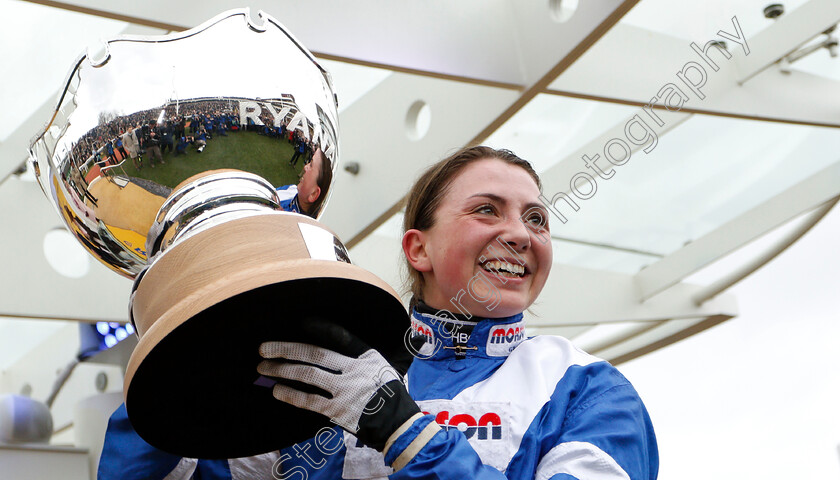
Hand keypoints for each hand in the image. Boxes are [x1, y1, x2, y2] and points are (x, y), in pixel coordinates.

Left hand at [258, 322, 420, 451]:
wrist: (400, 427)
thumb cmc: (392, 396)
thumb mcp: (386, 367)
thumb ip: (366, 356)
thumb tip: (348, 344)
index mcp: (366, 356)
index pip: (338, 336)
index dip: (317, 328)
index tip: (299, 323)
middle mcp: (354, 370)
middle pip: (314, 354)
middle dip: (286, 349)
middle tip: (265, 348)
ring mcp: (345, 391)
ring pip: (307, 375)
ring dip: (282, 370)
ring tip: (264, 367)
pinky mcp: (337, 411)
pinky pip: (308, 400)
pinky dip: (290, 394)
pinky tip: (277, 390)